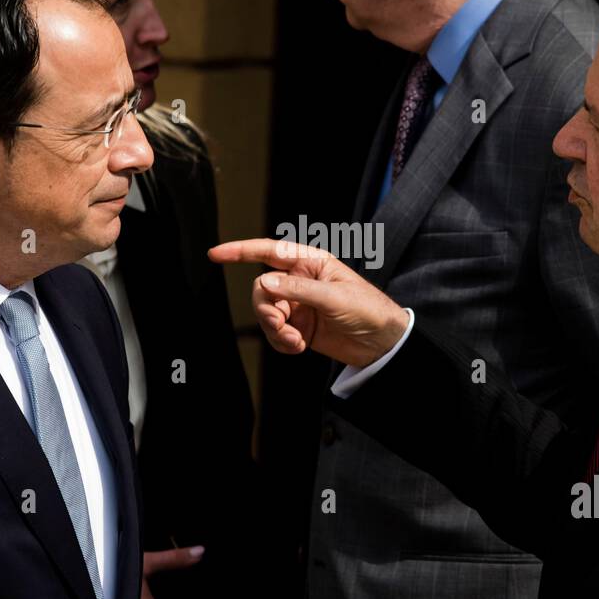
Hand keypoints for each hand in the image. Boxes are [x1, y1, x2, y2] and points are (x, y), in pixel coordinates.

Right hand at [208, 238, 409, 366]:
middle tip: (282, 326)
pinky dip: (281, 343)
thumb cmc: (368, 310)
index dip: (240, 251)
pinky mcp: (298, 327)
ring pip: (266, 314)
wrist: (382, 343)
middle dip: (266, 311)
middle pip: (262, 290)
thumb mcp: (335, 298)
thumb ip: (298, 290)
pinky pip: (275, 333)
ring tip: (296, 341)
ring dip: (275, 331)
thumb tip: (265, 284)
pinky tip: (299, 347)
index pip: (269, 252)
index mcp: (310, 263)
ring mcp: (298, 305)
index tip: (215, 254)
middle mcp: (299, 281)